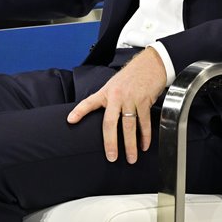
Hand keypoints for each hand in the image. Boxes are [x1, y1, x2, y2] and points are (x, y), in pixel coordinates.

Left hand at [66, 47, 166, 163]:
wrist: (150, 64)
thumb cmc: (132, 75)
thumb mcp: (114, 84)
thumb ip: (108, 98)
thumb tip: (104, 116)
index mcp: (106, 92)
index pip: (89, 102)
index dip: (79, 111)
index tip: (70, 120)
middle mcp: (117, 96)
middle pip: (110, 122)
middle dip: (111, 142)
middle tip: (111, 156)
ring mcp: (131, 99)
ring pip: (129, 126)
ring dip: (130, 144)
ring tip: (131, 158)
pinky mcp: (145, 102)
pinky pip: (144, 123)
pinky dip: (145, 136)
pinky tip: (143, 145)